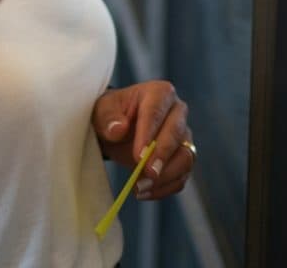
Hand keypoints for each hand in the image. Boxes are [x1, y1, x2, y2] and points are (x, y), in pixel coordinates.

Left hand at [93, 80, 193, 200]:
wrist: (116, 130)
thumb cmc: (110, 114)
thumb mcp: (101, 111)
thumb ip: (108, 117)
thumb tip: (118, 129)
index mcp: (159, 93)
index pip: (156, 112)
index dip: (148, 134)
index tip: (138, 155)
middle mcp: (177, 112)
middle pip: (175, 134)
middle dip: (161, 156)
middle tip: (147, 174)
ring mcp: (183, 137)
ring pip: (185, 158)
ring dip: (165, 176)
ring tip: (140, 187)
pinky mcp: (183, 159)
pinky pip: (181, 177)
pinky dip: (164, 188)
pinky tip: (144, 193)